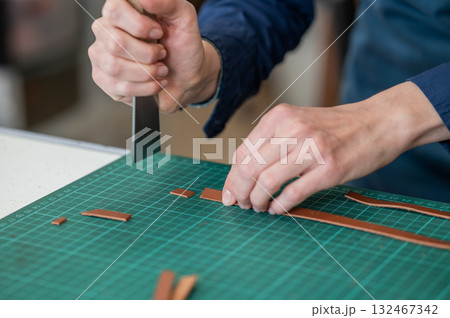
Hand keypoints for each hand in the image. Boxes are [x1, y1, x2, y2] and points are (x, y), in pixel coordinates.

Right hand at [88, 0, 220, 110]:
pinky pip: (118, 86)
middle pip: (115, 42)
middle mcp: (106, 31)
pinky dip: (145, 87)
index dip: (139, 25)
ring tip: (161, 69)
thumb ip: (167, 2)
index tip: (159, 32)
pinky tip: (155, 83)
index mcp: (121, 11)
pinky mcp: (104, 79)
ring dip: (147, 72)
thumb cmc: (182, 46)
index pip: (114, 10)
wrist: (187, 76)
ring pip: (115, 66)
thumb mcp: (184, 17)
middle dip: (147, 53)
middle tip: (162, 54)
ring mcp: (101, 56)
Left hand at [222, 82, 449, 213]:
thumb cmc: (333, 127)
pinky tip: (277, 210)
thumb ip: (271, 142)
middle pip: (250, 168)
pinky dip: (279, 206)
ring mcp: (313, 149)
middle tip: (241, 204)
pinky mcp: (330, 169)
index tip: (230, 193)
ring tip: (258, 207)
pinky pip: (293, 193)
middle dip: (240, 192)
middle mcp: (293, 130)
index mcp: (280, 117)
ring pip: (267, 181)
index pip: (243, 153)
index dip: (232, 178)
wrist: (377, 122)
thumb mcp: (297, 123)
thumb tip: (241, 173)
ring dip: (257, 201)